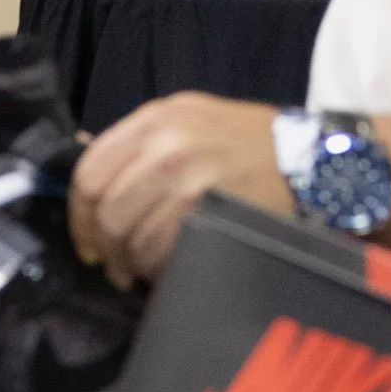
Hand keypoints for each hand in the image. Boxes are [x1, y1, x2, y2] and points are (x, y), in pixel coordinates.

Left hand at [69, 94, 292, 289]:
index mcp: (155, 120)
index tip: (87, 241)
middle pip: (108, 210)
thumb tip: (86, 172)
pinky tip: (165, 271)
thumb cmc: (245, 144)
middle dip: (104, 247)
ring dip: (130, 263)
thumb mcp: (188, 122)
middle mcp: (167, 145)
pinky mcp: (210, 212)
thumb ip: (138, 145)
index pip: (90, 173)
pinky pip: (163, 252)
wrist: (310, 160)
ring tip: (139, 271)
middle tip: (113, 265)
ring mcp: (189, 179)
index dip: (79, 216)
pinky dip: (157, 269)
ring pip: (133, 236)